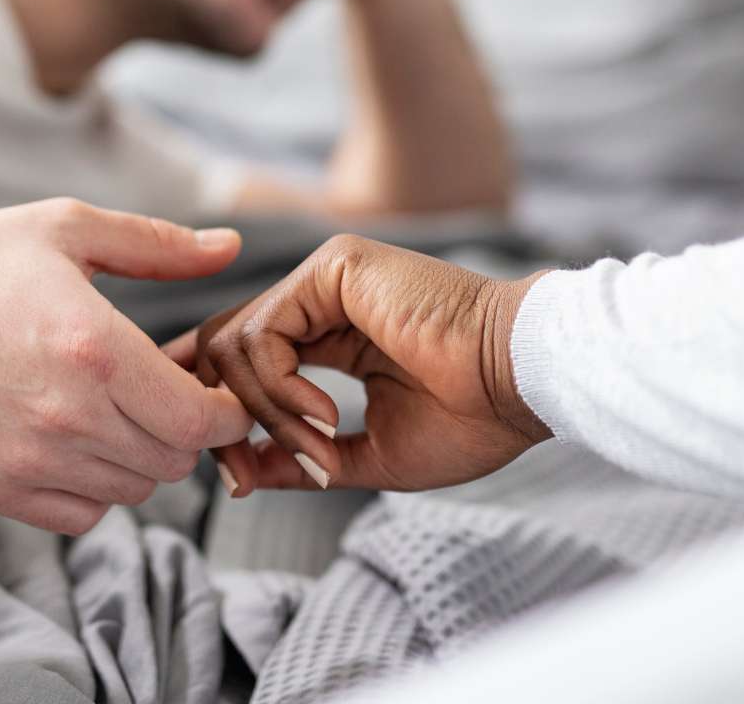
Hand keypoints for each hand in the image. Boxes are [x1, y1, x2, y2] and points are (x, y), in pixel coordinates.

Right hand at [0, 198, 255, 534]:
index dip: (223, 411)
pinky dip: (92, 489)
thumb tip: (232, 247)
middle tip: (162, 394)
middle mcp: (67, 414)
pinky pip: (80, 516)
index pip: (199, 421)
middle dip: (183, 430)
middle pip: (173, 462)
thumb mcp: (68, 228)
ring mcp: (27, 459)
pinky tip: (75, 442)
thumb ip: (158, 244)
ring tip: (113, 412)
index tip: (216, 393)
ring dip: (137, 458)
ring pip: (130, 491)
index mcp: (96, 348)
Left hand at [166, 235, 550, 494]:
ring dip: (265, 414)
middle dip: (221, 418)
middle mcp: (322, 297)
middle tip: (243, 476)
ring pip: (236, 344)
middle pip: (224, 348)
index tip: (223, 470)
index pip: (246, 360)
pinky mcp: (334, 267)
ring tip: (316, 450)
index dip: (218, 410)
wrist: (524, 383)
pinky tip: (323, 415)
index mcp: (333, 334)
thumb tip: (244, 474)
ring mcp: (326, 276)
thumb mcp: (368, 453)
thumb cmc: (471, 419)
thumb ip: (303, 457)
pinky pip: (263, 333)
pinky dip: (277, 388)